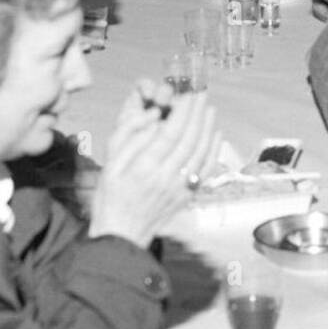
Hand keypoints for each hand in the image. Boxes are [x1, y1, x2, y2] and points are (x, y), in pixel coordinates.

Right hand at [88, 84, 220, 249]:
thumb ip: (132, 138)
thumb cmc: (111, 195)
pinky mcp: (187, 196)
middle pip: (189, 139)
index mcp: (145, 167)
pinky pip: (205, 170)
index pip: (171, 132)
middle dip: (197, 114)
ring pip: (201, 152)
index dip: (183, 112)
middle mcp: (166, 177)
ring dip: (207, 128)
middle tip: (201, 94)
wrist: (121, 234)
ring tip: (209, 109)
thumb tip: (155, 116)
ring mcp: (180, 188)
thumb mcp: (112, 164)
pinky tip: (215, 135)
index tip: (188, 95)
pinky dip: (213, 150)